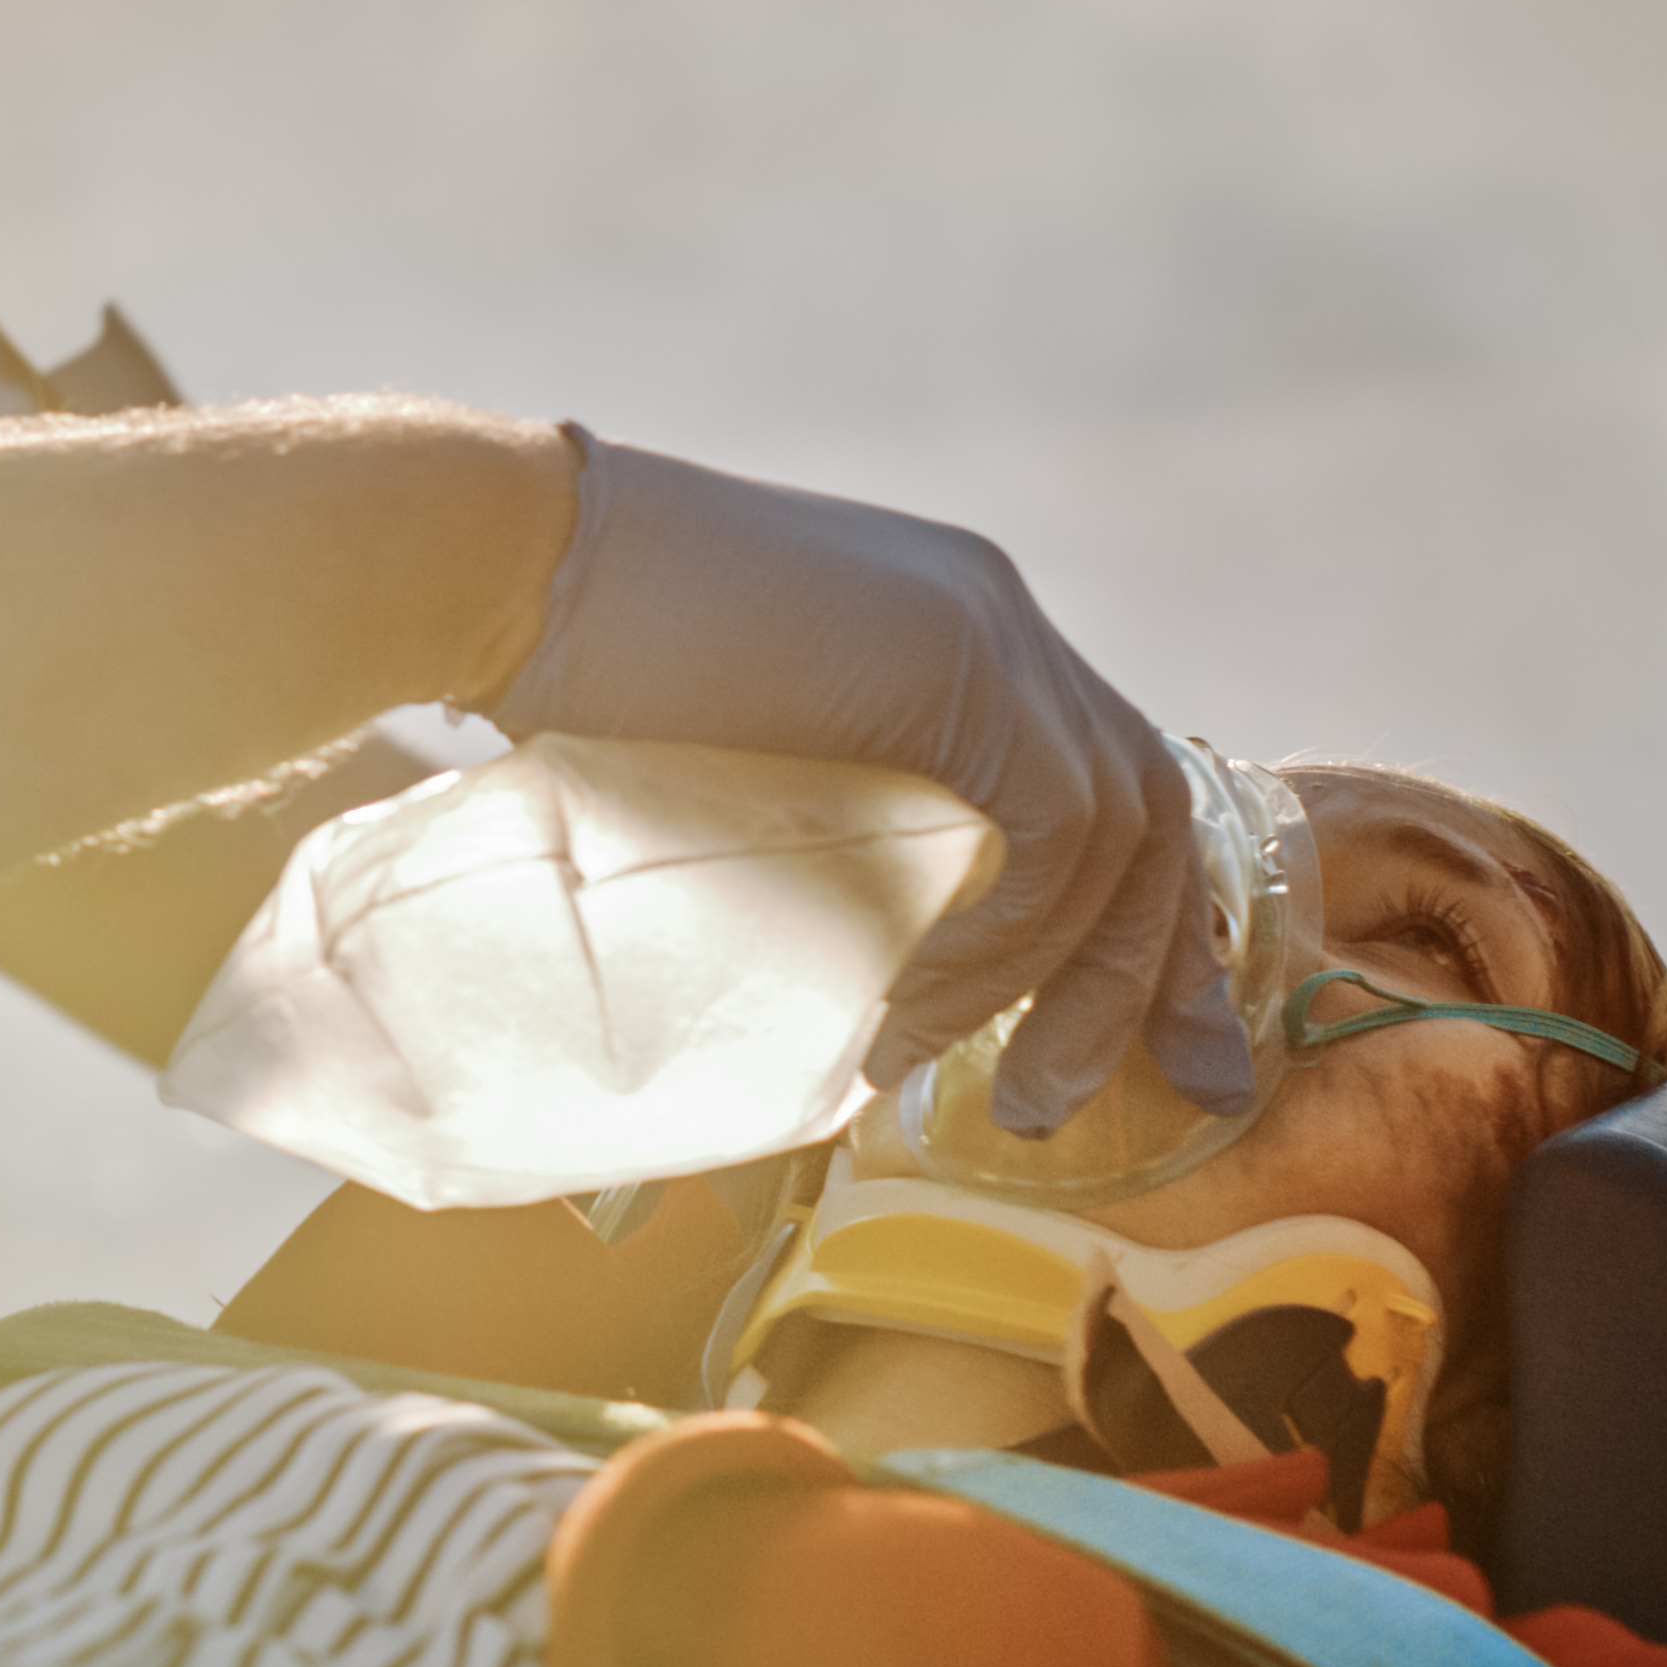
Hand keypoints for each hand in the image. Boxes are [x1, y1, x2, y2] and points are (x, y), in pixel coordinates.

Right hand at [484, 433, 1243, 1134]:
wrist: (514, 568)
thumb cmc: (580, 679)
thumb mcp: (753, 763)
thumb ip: (839, 832)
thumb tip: (860, 980)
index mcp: (962, 632)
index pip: (1107, 785)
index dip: (1138, 923)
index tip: (1142, 1047)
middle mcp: (1001, 619)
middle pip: (1147, 811)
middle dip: (1152, 971)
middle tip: (1113, 1098)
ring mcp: (991, 632)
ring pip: (1115, 831)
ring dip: (1070, 980)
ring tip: (985, 1083)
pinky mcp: (960, 664)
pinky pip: (1050, 830)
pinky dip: (1006, 938)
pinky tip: (922, 1008)